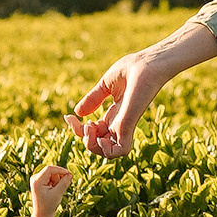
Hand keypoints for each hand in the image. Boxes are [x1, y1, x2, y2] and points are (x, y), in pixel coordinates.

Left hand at [28, 157, 72, 216]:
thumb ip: (64, 183)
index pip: (49, 169)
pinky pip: (51, 177)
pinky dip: (55, 183)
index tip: (69, 174)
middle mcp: (35, 178)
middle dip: (58, 178)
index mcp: (36, 181)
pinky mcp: (40, 181)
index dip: (60, 170)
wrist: (42, 213)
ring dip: (57, 181)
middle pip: (51, 171)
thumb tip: (70, 174)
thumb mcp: (57, 194)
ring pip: (52, 174)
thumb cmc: (49, 205)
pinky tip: (52, 191)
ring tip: (55, 191)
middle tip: (60, 188)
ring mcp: (37, 179)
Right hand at [71, 22, 216, 159]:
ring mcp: (125, 126)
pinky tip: (97, 132)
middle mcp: (120, 123)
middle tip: (82, 123)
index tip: (69, 117)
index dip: (78, 129)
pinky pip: (119, 151)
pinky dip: (105, 150)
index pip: (94, 132)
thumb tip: (77, 113)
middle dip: (83, 138)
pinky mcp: (129, 125)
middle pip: (98, 144)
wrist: (147, 64)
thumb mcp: (106, 85)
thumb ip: (93, 99)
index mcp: (114, 115)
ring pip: (107, 153)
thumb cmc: (132, 69)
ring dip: (91, 145)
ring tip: (89, 127)